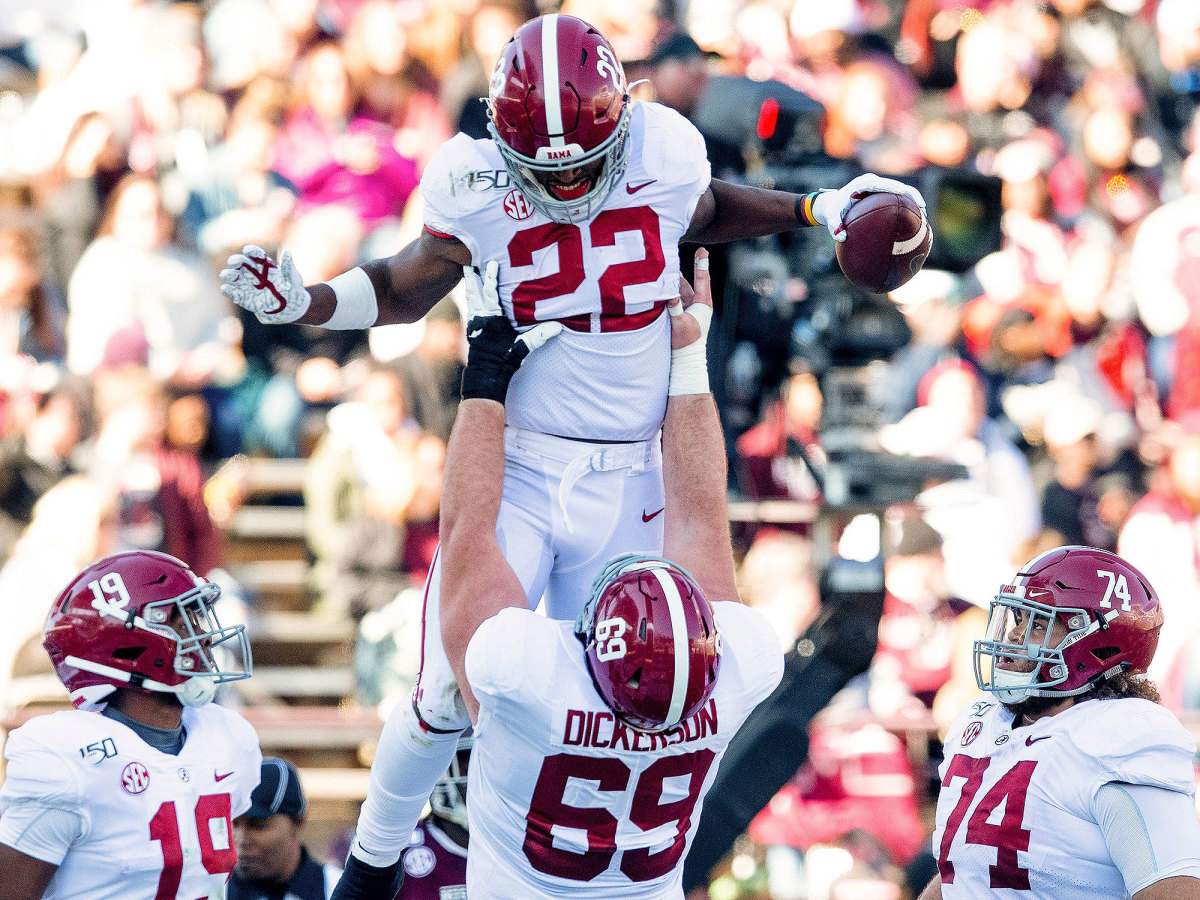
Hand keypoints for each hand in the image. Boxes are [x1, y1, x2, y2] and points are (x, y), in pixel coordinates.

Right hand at [219, 244, 310, 323]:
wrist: (290, 308)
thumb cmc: (292, 290)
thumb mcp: (293, 279)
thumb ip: (289, 267)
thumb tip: (288, 253)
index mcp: (264, 264)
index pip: (254, 253)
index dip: (251, 250)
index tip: (248, 250)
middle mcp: (252, 272)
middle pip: (240, 262)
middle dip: (235, 261)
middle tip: (235, 263)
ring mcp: (246, 284)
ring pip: (232, 276)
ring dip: (228, 274)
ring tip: (227, 276)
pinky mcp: (243, 297)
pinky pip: (232, 292)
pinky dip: (227, 290)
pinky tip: (226, 289)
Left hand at [461, 261, 560, 401]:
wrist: (486, 375)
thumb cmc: (503, 360)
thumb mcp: (522, 347)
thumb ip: (539, 335)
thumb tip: (559, 327)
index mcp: (492, 318)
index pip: (490, 293)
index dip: (490, 277)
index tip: (491, 263)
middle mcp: (481, 318)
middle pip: (475, 293)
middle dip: (472, 278)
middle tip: (468, 263)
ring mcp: (475, 324)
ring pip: (471, 300)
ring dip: (470, 287)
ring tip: (467, 274)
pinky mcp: (473, 330)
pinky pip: (471, 310)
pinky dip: (471, 300)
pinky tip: (472, 296)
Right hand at [667, 249, 713, 394]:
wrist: (685, 360)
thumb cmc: (685, 344)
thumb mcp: (680, 325)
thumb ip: (674, 309)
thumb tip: (669, 294)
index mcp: (702, 305)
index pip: (702, 280)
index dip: (701, 263)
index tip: (702, 249)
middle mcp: (697, 304)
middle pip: (690, 281)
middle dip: (684, 268)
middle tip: (679, 253)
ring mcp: (689, 309)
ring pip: (680, 289)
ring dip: (673, 280)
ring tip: (665, 267)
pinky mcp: (681, 314)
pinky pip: (674, 297)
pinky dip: (668, 290)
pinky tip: (660, 284)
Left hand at [812, 174, 926, 241]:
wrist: (831, 203)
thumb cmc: (832, 210)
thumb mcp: (831, 218)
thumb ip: (834, 226)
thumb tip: (841, 238)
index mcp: (863, 184)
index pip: (883, 184)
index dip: (896, 188)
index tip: (904, 193)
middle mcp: (873, 182)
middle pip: (897, 185)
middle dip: (911, 195)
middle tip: (922, 208)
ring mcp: (878, 187)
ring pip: (899, 190)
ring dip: (912, 200)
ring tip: (923, 214)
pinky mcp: (881, 193)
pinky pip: (895, 198)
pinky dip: (905, 205)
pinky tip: (914, 219)